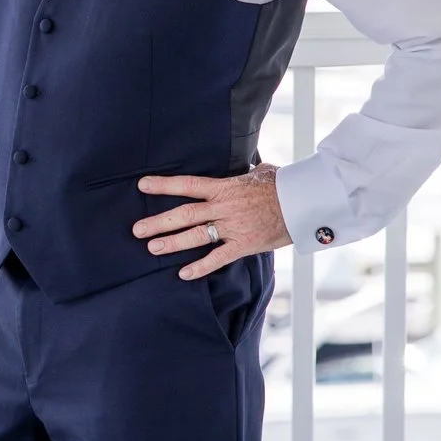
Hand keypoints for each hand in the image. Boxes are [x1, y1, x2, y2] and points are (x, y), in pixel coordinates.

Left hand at [132, 164, 289, 277]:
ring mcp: (232, 227)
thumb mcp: (261, 173)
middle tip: (137, 230)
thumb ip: (247, 172)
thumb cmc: (283, 186)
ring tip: (152, 248)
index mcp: (224, 188)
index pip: (187, 185)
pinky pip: (218, 258)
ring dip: (172, 243)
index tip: (142, 185)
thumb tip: (249, 166)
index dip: (163, 185)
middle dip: (158, 222)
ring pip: (196, 236)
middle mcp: (224, 207)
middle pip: (184, 214)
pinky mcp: (244, 245)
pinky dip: (201, 267)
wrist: (304, 203)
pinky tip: (184, 274)